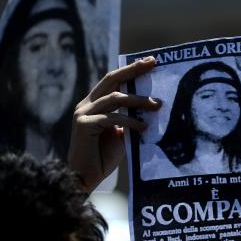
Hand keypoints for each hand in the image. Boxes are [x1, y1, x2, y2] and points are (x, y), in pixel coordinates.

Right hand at [69, 56, 161, 192]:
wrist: (84, 179)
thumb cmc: (102, 157)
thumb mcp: (120, 133)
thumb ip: (128, 118)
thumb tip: (150, 107)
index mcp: (93, 104)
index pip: (112, 80)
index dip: (130, 70)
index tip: (149, 62)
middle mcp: (86, 105)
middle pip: (111, 80)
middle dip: (133, 71)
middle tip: (152, 64)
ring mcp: (83, 114)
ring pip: (115, 98)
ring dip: (138, 101)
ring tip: (157, 106)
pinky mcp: (84, 125)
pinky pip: (112, 118)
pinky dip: (130, 121)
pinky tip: (143, 127)